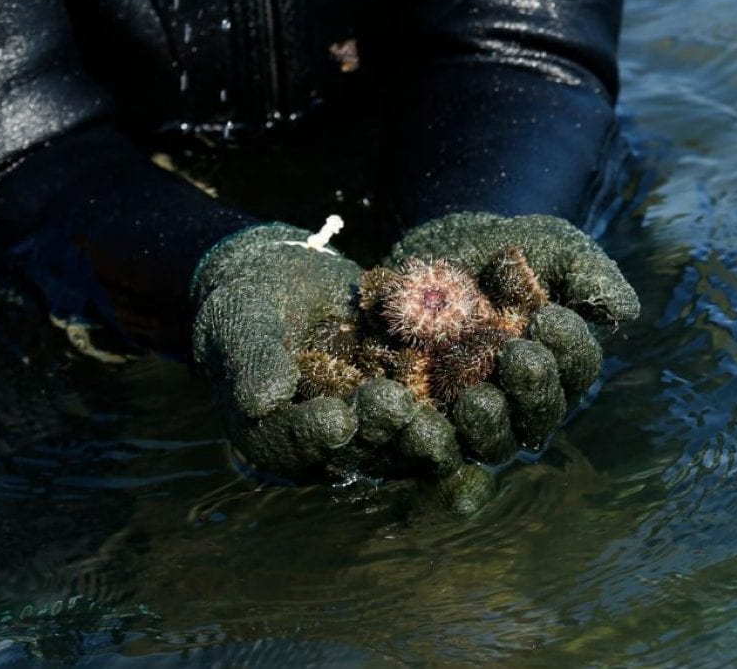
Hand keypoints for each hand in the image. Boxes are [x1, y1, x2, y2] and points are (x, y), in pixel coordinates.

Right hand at [191, 223, 497, 511]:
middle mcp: (332, 450)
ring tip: (455, 397)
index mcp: (277, 441)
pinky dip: (467, 390)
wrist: (285, 285)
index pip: (297, 447)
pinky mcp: (418, 405)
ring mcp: (379, 430)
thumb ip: (254, 363)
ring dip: (437, 423)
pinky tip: (494, 369)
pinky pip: (445, 404)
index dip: (317, 435)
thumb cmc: (248, 307)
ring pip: (412, 437)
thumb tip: (259, 401)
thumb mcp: (242, 327)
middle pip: (363, 450)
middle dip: (384, 430)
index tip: (338, 418)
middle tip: (400, 404)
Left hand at [386, 212, 638, 451]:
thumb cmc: (504, 252)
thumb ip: (585, 271)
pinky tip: (412, 407)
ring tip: (475, 399)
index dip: (568, 348)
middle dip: (533, 388)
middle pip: (540, 414)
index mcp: (562, 365)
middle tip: (518, 356)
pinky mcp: (426, 424)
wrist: (434, 255)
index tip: (549, 317)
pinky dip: (423, 431)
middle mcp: (524, 402)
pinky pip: (432, 443)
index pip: (576, 367)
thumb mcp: (548, 247)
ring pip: (493, 441)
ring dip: (487, 424)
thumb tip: (624, 309)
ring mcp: (475, 420)